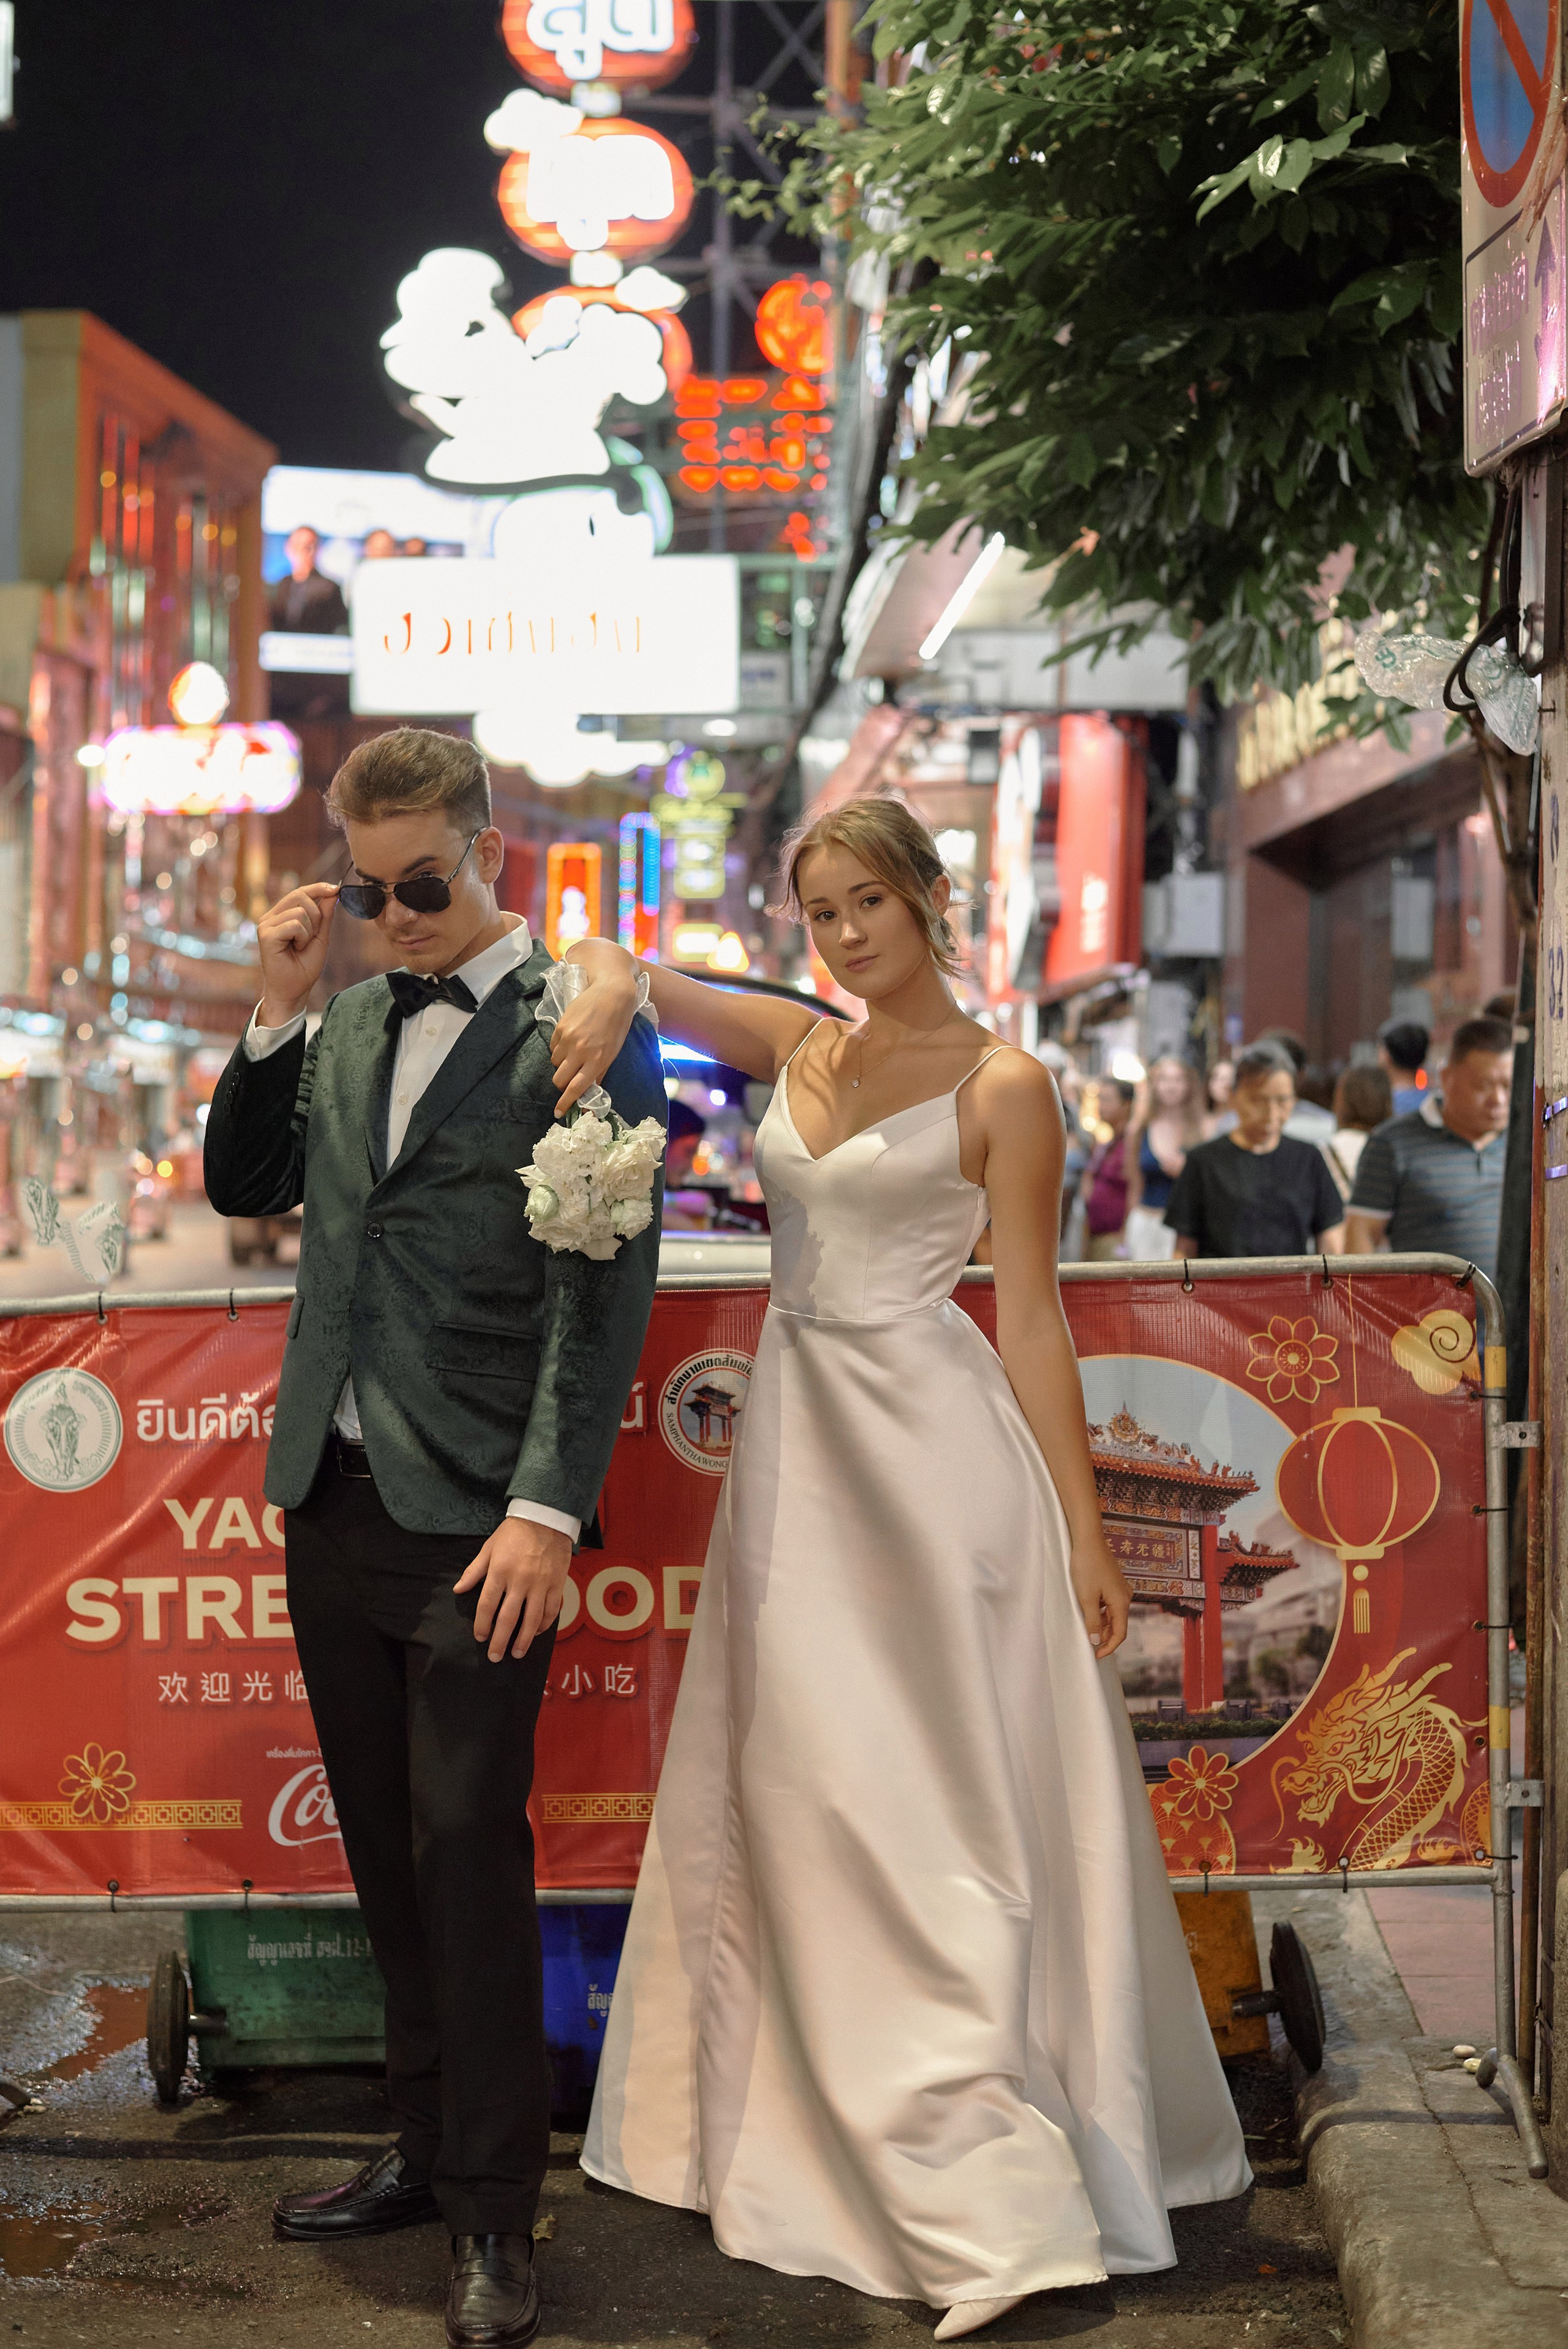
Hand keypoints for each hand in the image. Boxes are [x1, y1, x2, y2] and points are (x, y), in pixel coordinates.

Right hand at [258, 882, 338, 1026]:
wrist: (295, 990)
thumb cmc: (304, 967)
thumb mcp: (320, 937)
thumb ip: (325, 915)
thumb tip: (333, 892)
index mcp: (281, 914)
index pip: (300, 892)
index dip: (318, 888)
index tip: (336, 888)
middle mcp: (270, 916)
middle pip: (300, 896)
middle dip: (317, 916)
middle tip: (313, 936)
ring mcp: (266, 925)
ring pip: (300, 912)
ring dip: (309, 932)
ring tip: (301, 946)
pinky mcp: (266, 935)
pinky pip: (295, 925)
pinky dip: (303, 938)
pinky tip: (296, 949)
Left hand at [453, 1516, 571, 1660]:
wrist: (546, 1517)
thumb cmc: (514, 1533)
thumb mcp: (489, 1548)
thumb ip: (474, 1571)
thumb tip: (458, 1590)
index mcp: (499, 1571)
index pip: (487, 1605)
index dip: (482, 1624)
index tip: (480, 1637)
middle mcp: (520, 1580)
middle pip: (508, 1618)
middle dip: (500, 1641)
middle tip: (495, 1657)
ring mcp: (541, 1584)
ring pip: (532, 1619)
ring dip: (524, 1640)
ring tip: (517, 1653)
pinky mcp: (557, 1584)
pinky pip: (551, 1610)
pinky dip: (544, 1625)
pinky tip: (537, 1632)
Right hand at [549, 970, 639, 1116]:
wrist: (612, 993)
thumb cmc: (618, 1024)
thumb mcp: (614, 1051)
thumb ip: (600, 1071)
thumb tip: (589, 1090)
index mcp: (597, 1060)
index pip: (576, 1089)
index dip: (565, 1103)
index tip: (558, 1113)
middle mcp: (581, 1052)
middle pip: (559, 1079)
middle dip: (561, 1084)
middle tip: (568, 1080)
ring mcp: (569, 1039)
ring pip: (555, 1063)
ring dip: (561, 1064)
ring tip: (573, 1053)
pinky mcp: (560, 1027)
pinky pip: (553, 1046)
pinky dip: (559, 1048)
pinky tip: (570, 1040)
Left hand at [1070, 1535, 1130, 1657]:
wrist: (1088, 1540)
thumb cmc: (1087, 1567)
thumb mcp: (1086, 1598)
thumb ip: (1092, 1621)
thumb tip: (1097, 1640)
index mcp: (1121, 1602)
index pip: (1120, 1634)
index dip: (1109, 1647)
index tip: (1096, 1655)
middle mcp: (1125, 1597)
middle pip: (1118, 1625)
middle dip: (1105, 1637)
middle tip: (1089, 1644)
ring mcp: (1120, 1589)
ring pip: (1113, 1614)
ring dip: (1101, 1624)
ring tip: (1086, 1628)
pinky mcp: (1113, 1583)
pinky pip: (1110, 1604)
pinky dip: (1101, 1612)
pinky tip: (1088, 1610)